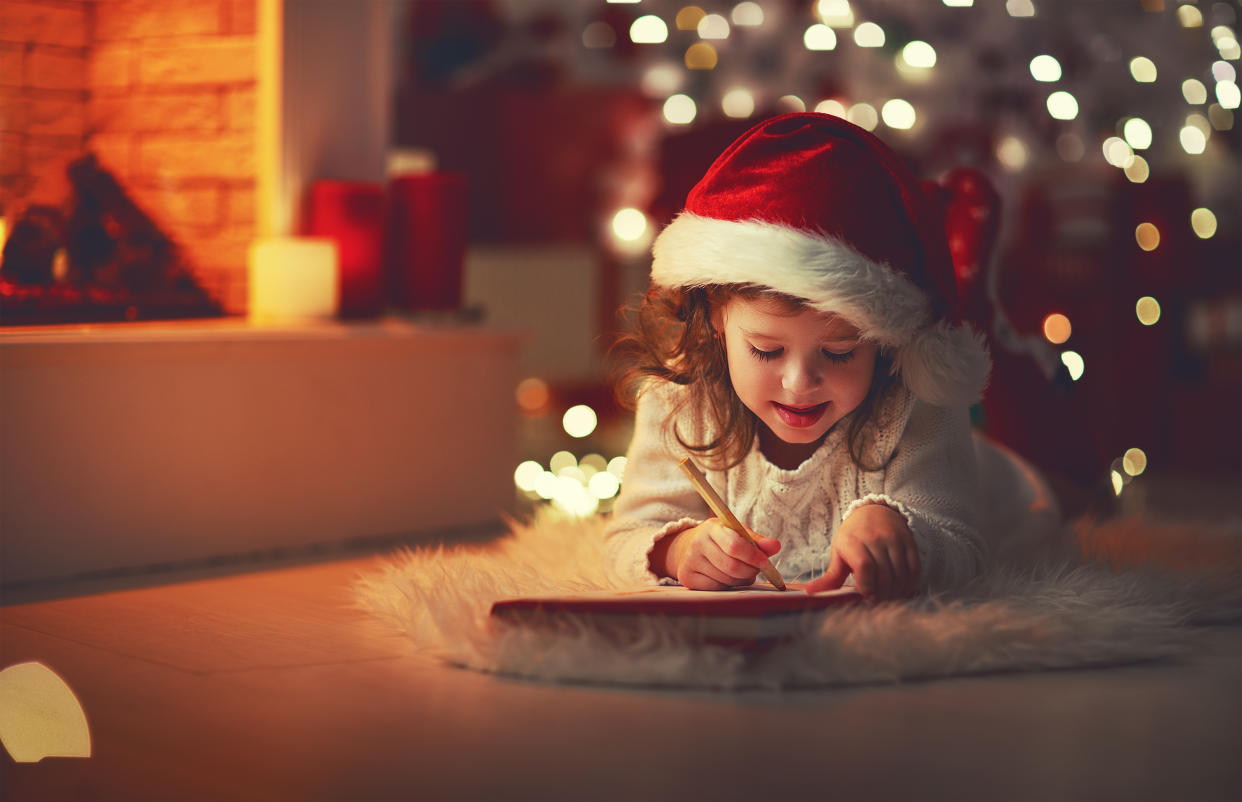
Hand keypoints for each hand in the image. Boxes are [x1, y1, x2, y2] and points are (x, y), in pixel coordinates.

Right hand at [654, 518, 781, 590]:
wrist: (687, 547)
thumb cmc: (720, 539)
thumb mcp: (737, 533)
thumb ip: (757, 540)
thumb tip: (775, 546)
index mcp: (712, 528)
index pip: (734, 545)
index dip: (752, 556)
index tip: (764, 562)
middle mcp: (698, 543)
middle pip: (732, 566)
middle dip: (750, 571)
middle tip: (756, 569)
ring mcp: (690, 561)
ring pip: (726, 579)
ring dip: (741, 579)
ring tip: (742, 572)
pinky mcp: (687, 577)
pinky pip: (717, 588)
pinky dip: (728, 585)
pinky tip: (727, 577)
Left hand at [805, 504, 919, 600]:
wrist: (874, 512)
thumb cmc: (853, 537)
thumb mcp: (838, 553)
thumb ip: (830, 577)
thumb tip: (809, 593)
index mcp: (853, 541)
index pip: (864, 567)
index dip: (867, 586)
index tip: (867, 599)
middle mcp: (875, 538)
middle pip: (884, 574)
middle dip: (882, 595)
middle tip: (878, 603)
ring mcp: (894, 539)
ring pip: (900, 574)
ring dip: (896, 592)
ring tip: (889, 599)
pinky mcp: (909, 542)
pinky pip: (914, 568)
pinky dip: (910, 584)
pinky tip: (902, 590)